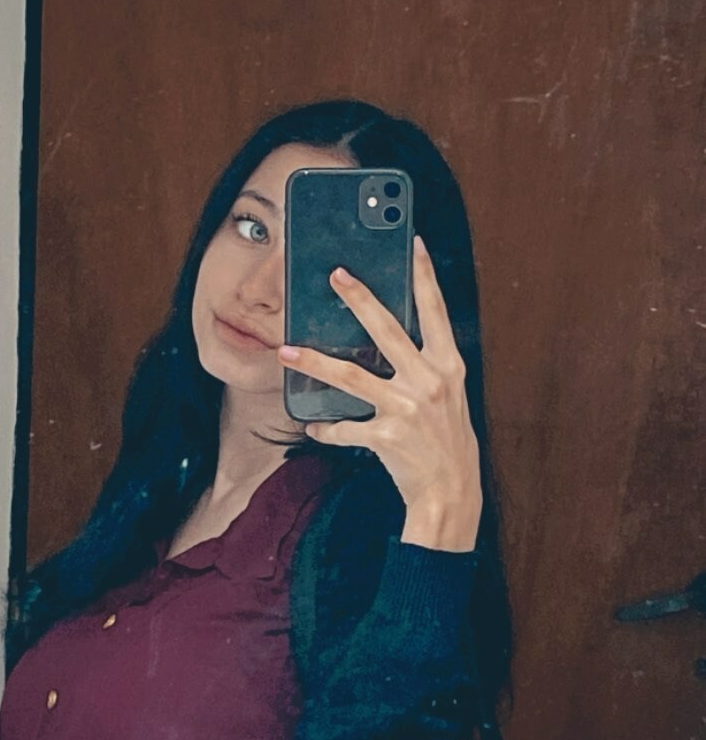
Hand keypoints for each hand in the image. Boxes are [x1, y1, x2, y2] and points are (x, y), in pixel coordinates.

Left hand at [278, 236, 482, 550]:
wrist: (452, 495)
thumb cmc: (449, 444)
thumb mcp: (449, 398)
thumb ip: (426, 367)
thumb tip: (396, 340)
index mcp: (449, 367)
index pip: (436, 312)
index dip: (426, 277)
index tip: (415, 244)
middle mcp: (429, 382)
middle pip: (387, 330)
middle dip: (360, 298)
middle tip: (336, 274)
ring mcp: (407, 409)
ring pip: (352, 376)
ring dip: (315, 362)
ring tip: (286, 351)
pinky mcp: (386, 437)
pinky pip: (345, 428)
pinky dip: (326, 429)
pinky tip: (312, 427)